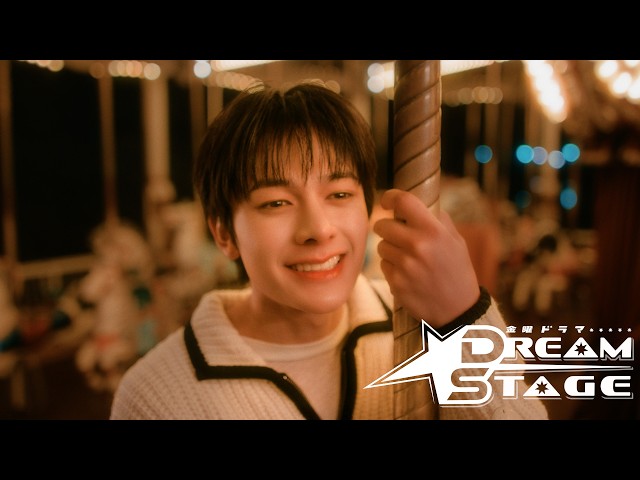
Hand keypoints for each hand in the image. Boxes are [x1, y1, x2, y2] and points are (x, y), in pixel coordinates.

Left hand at [373, 189, 479, 327]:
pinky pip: (384, 265)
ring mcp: (405, 265)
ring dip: (390, 249)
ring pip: (381, 246)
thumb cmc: (457, 270)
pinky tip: (408, 273)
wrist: (458, 310)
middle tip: (397, 234)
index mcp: (433, 230)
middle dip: (387, 228)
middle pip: (383, 225)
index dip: (390, 197)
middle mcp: (417, 245)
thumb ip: (436, 219)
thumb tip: (413, 204)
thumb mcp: (456, 240)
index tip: (387, 201)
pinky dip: (392, 267)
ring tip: (408, 258)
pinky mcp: (396, 282)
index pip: (403, 201)